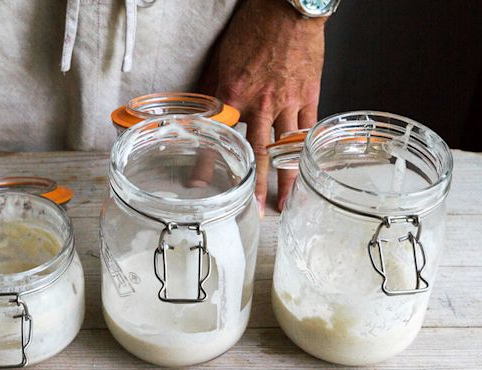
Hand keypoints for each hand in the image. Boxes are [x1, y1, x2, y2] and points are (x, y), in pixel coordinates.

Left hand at [199, 0, 324, 214]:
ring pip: (286, 148)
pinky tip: (304, 169)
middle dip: (256, 186)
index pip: (219, 137)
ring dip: (286, 178)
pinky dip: (304, 151)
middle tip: (256, 211)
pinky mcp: (309, 95)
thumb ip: (213, 91)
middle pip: (258, 153)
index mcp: (235, 94)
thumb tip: (198, 112)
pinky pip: (307, 129)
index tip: (202, 186)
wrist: (289, 7)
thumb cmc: (254, 29)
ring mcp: (288, 101)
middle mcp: (261, 102)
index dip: (209, 165)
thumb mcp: (223, 60)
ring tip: (286, 202)